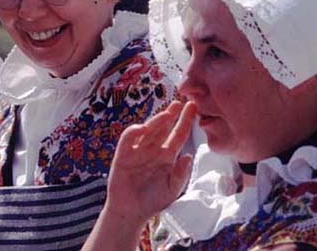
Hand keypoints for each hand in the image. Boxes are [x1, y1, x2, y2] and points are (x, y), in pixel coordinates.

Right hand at [105, 101, 196, 225]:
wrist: (132, 213)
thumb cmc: (153, 200)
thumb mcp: (172, 189)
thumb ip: (181, 174)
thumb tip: (188, 156)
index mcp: (167, 156)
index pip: (178, 135)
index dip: (185, 121)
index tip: (193, 108)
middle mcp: (153, 149)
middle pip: (163, 128)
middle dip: (171, 115)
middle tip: (180, 103)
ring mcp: (138, 150)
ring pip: (148, 131)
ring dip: (156, 121)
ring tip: (167, 113)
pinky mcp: (123, 155)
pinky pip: (128, 139)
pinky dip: (134, 132)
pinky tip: (142, 128)